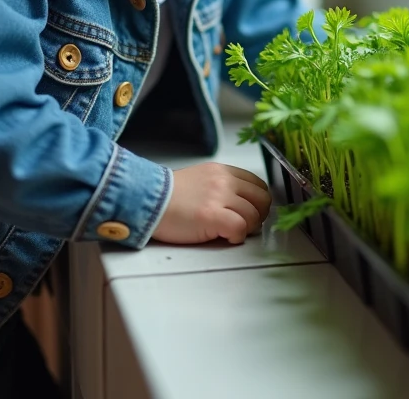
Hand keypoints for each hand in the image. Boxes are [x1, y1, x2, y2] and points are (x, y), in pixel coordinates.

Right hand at [151, 163, 271, 244]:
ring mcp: (219, 198)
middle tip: (246, 225)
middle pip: (262, 199)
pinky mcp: (212, 216)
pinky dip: (237, 237)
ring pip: (253, 215)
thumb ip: (221, 186)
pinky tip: (224, 237)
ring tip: (231, 232)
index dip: (258, 201)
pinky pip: (240, 228)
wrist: (146, 201)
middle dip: (258, 215)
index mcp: (222, 171)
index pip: (258, 184)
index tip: (251, 211)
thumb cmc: (168, 196)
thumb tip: (240, 203)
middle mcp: (224, 181)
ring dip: (247, 228)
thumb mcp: (200, 179)